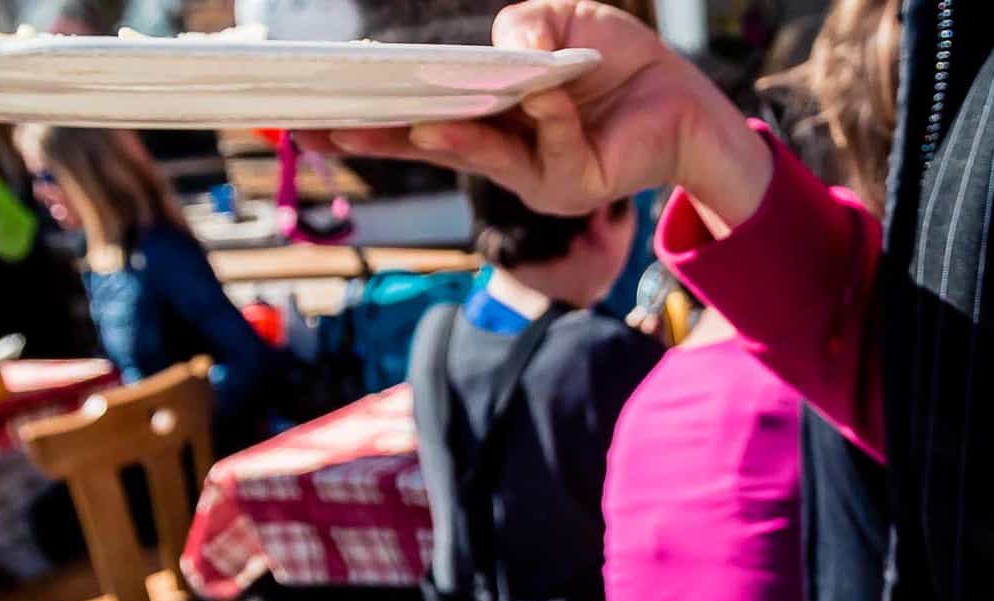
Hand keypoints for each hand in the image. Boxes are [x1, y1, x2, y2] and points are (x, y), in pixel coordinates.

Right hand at [299, 1, 771, 228]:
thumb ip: (523, 26)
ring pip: (484, 155)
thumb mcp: (560, 22)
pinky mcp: (575, 185)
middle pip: (425, 146)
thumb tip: (503, 45)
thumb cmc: (613, 59)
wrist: (681, 97)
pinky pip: (554, 150)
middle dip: (374, 139)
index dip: (365, 116)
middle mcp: (500, 152)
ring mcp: (534, 175)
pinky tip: (548, 96)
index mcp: (483, 114)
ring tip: (420, 121)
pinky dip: (550, 119)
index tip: (313, 113)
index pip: (412, 118)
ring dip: (455, 137)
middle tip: (323, 132)